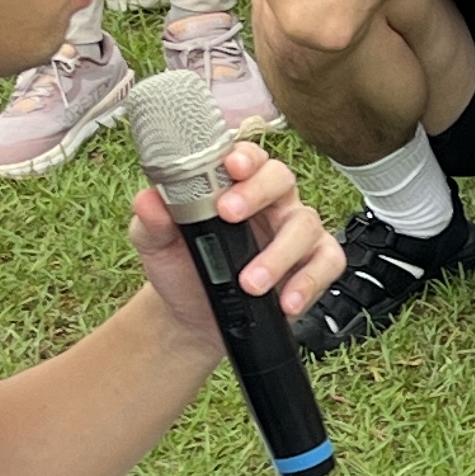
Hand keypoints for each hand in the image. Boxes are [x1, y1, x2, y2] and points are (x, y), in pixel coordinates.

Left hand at [129, 139, 344, 341]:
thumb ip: (151, 220)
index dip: (243, 156)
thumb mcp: (156, 244)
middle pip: (281, 178)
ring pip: (305, 225)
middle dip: (257, 193)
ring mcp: (295, 233)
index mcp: (236, 186)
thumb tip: (148, 200)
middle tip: (229, 214)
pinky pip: (326, 263)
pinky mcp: (313, 265)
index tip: (229, 167)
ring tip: (250, 282)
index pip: (247, 157)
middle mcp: (271, 203)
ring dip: (279, 254)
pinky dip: (309, 281)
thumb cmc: (183, 270)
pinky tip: (286, 300)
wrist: (194, 319)